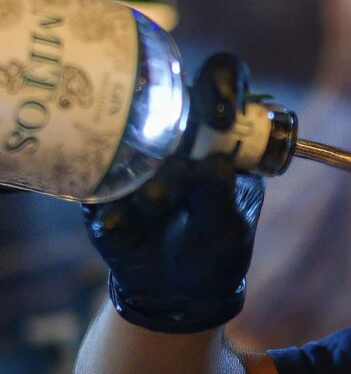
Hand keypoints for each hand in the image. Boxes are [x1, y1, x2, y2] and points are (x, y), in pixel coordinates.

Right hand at [81, 54, 264, 333]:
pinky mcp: (101, 186)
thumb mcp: (228, 227)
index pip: (220, 82)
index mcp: (215, 130)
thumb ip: (221, 195)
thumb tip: (212, 164)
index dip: (222, 82)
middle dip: (169, 120)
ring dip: (149, 179)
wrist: (178, 291)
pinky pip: (101, 185)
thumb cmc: (213, 245)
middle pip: (163, 94)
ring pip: (130, 139)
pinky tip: (127, 226)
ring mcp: (132, 155)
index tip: (223, 115)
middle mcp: (172, 132)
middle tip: (181, 164)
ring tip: (159, 210)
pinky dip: (117, 208)